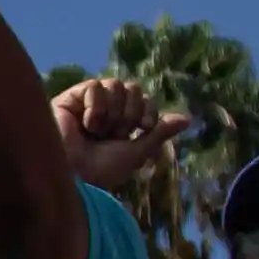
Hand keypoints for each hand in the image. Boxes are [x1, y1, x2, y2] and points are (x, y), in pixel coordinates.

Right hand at [52, 77, 188, 190]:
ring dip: (112, 112)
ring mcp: (86, 103)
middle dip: (130, 113)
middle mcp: (105, 110)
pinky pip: (93, 86)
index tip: (143, 128)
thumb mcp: (137, 152)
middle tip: (116, 134)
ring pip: (114, 84)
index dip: (149, 111)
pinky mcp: (69, 99)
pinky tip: (84, 124)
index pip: (145, 99)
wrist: (72, 174)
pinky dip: (95, 107)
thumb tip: (188, 119)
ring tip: (97, 132)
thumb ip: (159, 133)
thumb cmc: (102, 169)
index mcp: (121, 122)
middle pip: (132, 88)